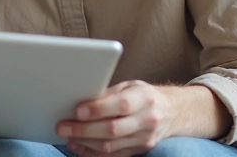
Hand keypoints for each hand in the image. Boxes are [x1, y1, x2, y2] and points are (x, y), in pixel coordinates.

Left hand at [57, 81, 172, 156]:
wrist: (174, 112)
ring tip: (68, 138)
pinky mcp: (140, 150)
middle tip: (63, 127)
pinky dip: (94, 153)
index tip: (77, 111)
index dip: (98, 109)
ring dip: (85, 143)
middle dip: (84, 130)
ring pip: (111, 146)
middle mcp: (147, 120)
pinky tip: (80, 148)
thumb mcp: (130, 86)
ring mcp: (144, 138)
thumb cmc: (145, 96)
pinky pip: (114, 156)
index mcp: (144, 98)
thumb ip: (108, 94)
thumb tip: (80, 100)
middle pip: (112, 129)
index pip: (120, 105)